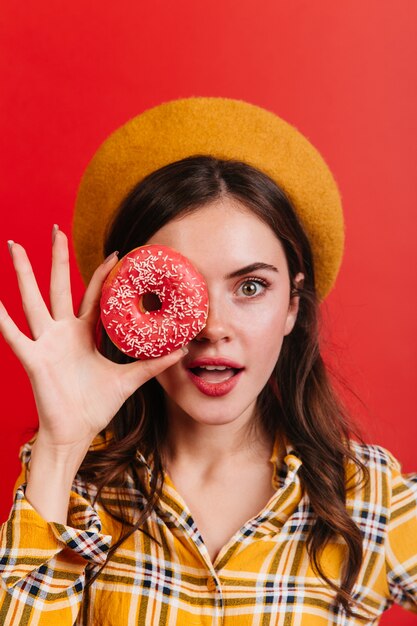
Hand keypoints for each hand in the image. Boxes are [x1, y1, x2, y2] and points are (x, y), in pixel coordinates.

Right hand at [0, 227, 184, 453]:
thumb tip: (181, 350)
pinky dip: (2, 318)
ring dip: (23, 274)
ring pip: (33, 300)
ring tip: (14, 247)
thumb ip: (152, 364)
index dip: (102, 275)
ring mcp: (46, 343)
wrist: (74, 432)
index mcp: (84, 334)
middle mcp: (63, 332)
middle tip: (56, 228)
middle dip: (57, 258)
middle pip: (59, 286)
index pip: (93, 296)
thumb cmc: (95, 405)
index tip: (115, 253)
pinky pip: (15, 335)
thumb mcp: (128, 380)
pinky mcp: (34, 359)